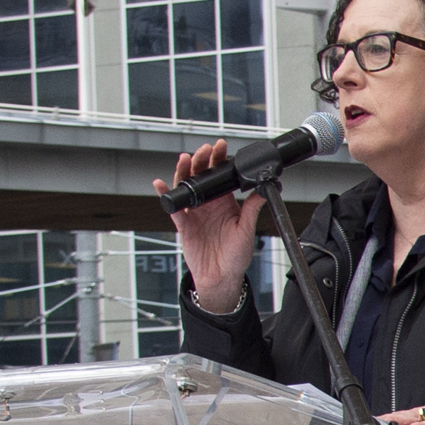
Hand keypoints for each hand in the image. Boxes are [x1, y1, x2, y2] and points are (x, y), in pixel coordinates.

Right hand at [162, 141, 264, 312]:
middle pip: (201, 176)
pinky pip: (173, 207)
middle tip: (203, 150)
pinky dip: (166, 195)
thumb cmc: (236, 256)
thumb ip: (252, 209)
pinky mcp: (183, 224)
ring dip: (183, 171)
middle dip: (200, 160)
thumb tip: (263, 189)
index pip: (220, 176)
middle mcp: (209, 204)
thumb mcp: (246, 230)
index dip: (219, 160)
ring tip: (184, 159)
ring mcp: (195, 212)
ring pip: (185, 186)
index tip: (220, 146)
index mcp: (225, 202)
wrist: (221, 277)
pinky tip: (160, 184)